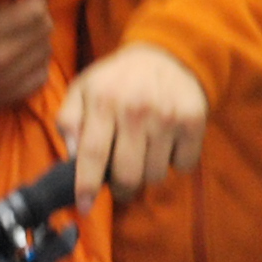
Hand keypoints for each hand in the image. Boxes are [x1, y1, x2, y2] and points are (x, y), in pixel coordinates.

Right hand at [0, 0, 56, 108]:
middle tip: (31, 8)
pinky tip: (24, 56)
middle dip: (41, 14)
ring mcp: (7, 81)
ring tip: (25, 32)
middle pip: (44, 29)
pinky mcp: (9, 97)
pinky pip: (41, 75)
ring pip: (46, 51)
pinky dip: (36, 63)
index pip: (36, 11)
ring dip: (39, 38)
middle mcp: (2, 59)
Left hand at [65, 44, 207, 202]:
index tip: (84, 206)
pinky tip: (167, 142)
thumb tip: (71, 155)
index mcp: (103, 101)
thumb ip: (69, 121)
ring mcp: (167, 116)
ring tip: (145, 150)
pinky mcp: (193, 120)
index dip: (87, 186)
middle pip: (127, 174)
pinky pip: (183, 165)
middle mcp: (136, 109)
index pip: (93, 154)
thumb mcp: (83, 89)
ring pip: (155, 175)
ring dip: (148, 172)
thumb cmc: (117, 80)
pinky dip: (175, 161)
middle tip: (120, 182)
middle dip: (121, 188)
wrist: (166, 55)